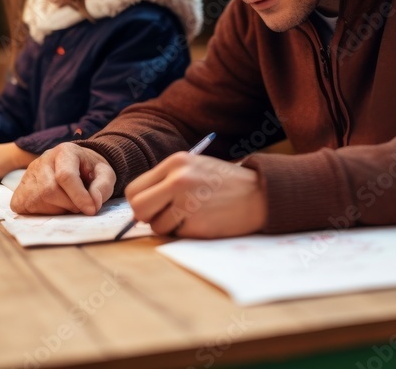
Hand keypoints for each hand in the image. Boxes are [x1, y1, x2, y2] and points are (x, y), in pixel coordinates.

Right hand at [10, 143, 115, 215]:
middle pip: (50, 190)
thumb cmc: (90, 171)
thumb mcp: (105, 174)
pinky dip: (41, 212)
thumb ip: (102, 187)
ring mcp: (28, 175)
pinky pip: (25, 206)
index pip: (65, 176)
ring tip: (67, 203)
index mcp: (64, 151)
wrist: (77, 166)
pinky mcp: (19, 190)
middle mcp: (42, 160)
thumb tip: (93, 203)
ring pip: (38, 200)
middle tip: (80, 205)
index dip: (79, 196)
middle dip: (69, 204)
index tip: (91, 210)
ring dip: (57, 209)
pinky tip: (53, 207)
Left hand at [126, 152, 265, 238]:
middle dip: (147, 217)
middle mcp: (178, 179)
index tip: (152, 207)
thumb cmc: (225, 183)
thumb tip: (139, 205)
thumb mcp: (195, 168)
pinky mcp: (197, 222)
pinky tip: (204, 220)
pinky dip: (186, 232)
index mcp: (176, 162)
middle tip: (164, 216)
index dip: (140, 202)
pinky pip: (176, 234)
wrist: (260, 194)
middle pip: (138, 207)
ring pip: (156, 225)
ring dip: (170, 226)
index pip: (135, 188)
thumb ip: (167, 181)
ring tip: (193, 214)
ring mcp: (187, 201)